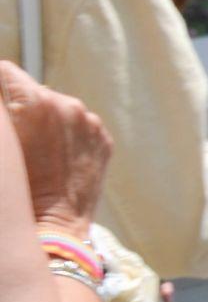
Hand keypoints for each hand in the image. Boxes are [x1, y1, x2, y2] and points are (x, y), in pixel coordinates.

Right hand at [0, 62, 111, 238]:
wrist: (53, 229)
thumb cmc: (15, 189)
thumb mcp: (2, 145)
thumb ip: (3, 116)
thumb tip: (3, 101)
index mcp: (36, 103)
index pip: (6, 72)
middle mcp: (68, 106)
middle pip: (34, 91)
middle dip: (19, 104)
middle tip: (13, 129)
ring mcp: (90, 123)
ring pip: (59, 109)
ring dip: (45, 120)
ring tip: (34, 148)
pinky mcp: (103, 140)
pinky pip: (80, 127)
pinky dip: (66, 135)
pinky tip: (54, 158)